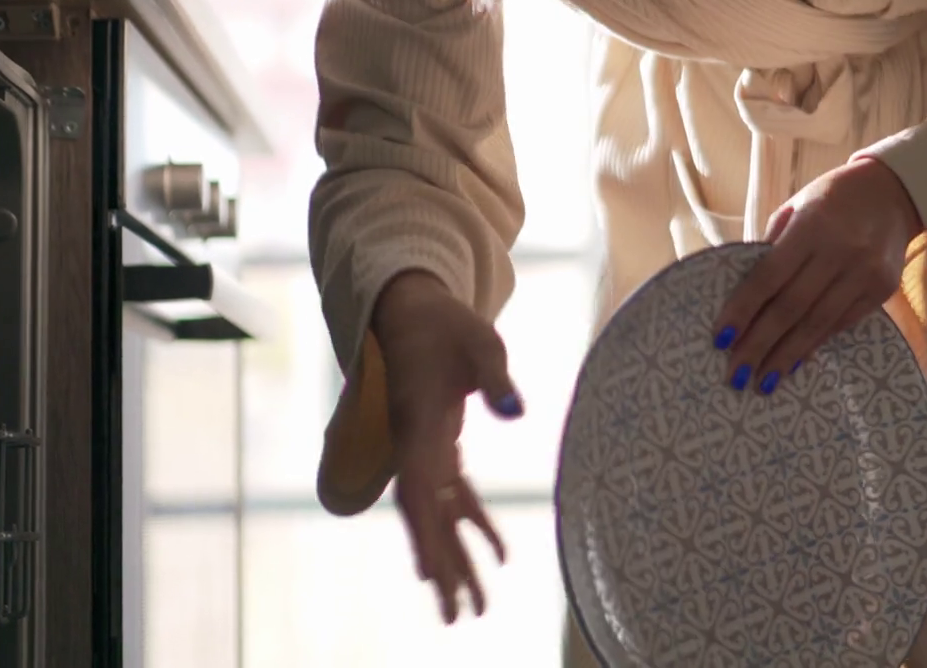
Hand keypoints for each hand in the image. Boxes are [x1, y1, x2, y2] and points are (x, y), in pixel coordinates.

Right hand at [370, 271, 523, 623]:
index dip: (425, 531)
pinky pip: (453, 496)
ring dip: (453, 559)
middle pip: (425, 517)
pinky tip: (498, 555)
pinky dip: (473, 525)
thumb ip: (495, 376)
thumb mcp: (478, 341)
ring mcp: (424, 450)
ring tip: (470, 609)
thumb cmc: (445, 323)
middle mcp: (415, 447)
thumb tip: (514, 411)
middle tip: (456, 617)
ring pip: (437, 515)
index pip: (417, 487)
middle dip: (440, 567)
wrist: (412, 310)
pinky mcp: (437, 447)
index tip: (430, 574)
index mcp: (418, 424)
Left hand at [712, 157, 923, 393]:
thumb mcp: (795, 208)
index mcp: (811, 226)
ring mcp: (865, 273)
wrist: (893, 192)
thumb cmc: (831, 199)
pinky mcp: (882, 290)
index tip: (720, 339)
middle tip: (736, 376)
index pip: (769, 277)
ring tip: (763, 382)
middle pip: (791, 307)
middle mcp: (840, 251)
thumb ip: (773, 248)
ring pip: (818, 323)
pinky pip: (842, 324)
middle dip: (759, 344)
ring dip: (786, 356)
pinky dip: (815, 345)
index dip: (742, 310)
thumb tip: (743, 297)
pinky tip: (794, 362)